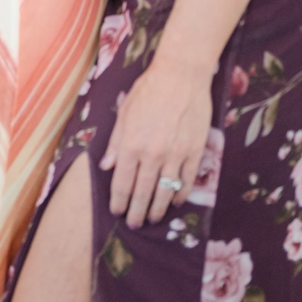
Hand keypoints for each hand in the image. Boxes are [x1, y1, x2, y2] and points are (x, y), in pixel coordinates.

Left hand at [102, 54, 212, 229]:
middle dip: (137, 212)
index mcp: (131, 144)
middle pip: (143, 192)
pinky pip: (186, 181)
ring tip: (153, 219)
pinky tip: (175, 202)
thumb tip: (107, 166)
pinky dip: (180, 195)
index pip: (122, 182)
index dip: (119, 200)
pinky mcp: (194, 152)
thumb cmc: (148, 90)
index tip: (117, 212)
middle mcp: (152, 154)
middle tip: (134, 225)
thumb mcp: (124, 113)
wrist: (181, 76)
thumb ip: (116, 142)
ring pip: (165, 192)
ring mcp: (175, 155)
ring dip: (158, 209)